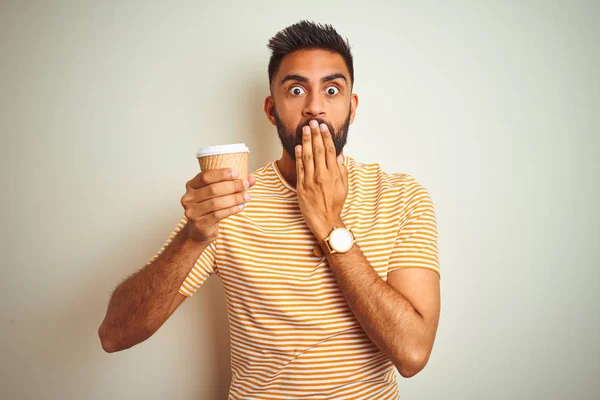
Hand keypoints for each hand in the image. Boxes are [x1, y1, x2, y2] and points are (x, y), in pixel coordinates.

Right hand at [181, 169, 255, 244]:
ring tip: (246, 197)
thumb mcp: (217, 194)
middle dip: (232, 186)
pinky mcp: (199, 223)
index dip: (221, 174)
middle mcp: (188, 198)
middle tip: (245, 185)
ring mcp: (192, 211)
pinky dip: (231, 209)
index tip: (236, 173)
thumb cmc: (209, 208)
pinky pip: (218, 215)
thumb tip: (252, 179)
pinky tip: (241, 207)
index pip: (205, 176)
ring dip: (234, 199)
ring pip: (216, 203)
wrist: (199, 231)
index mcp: (191, 185)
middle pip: (212, 189)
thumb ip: (233, 184)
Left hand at [295, 120, 348, 241]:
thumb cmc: (335, 204)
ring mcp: (311, 181)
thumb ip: (341, 170)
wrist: (325, 220)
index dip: (326, 137)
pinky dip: (298, 156)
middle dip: (315, 135)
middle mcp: (322, 175)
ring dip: (305, 141)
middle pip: (318, 150)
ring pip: (308, 157)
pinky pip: (299, 168)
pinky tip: (298, 147)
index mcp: (334, 174)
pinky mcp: (301, 186)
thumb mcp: (344, 187)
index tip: (324, 127)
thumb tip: (339, 155)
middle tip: (313, 123)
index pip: (330, 151)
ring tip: (305, 130)